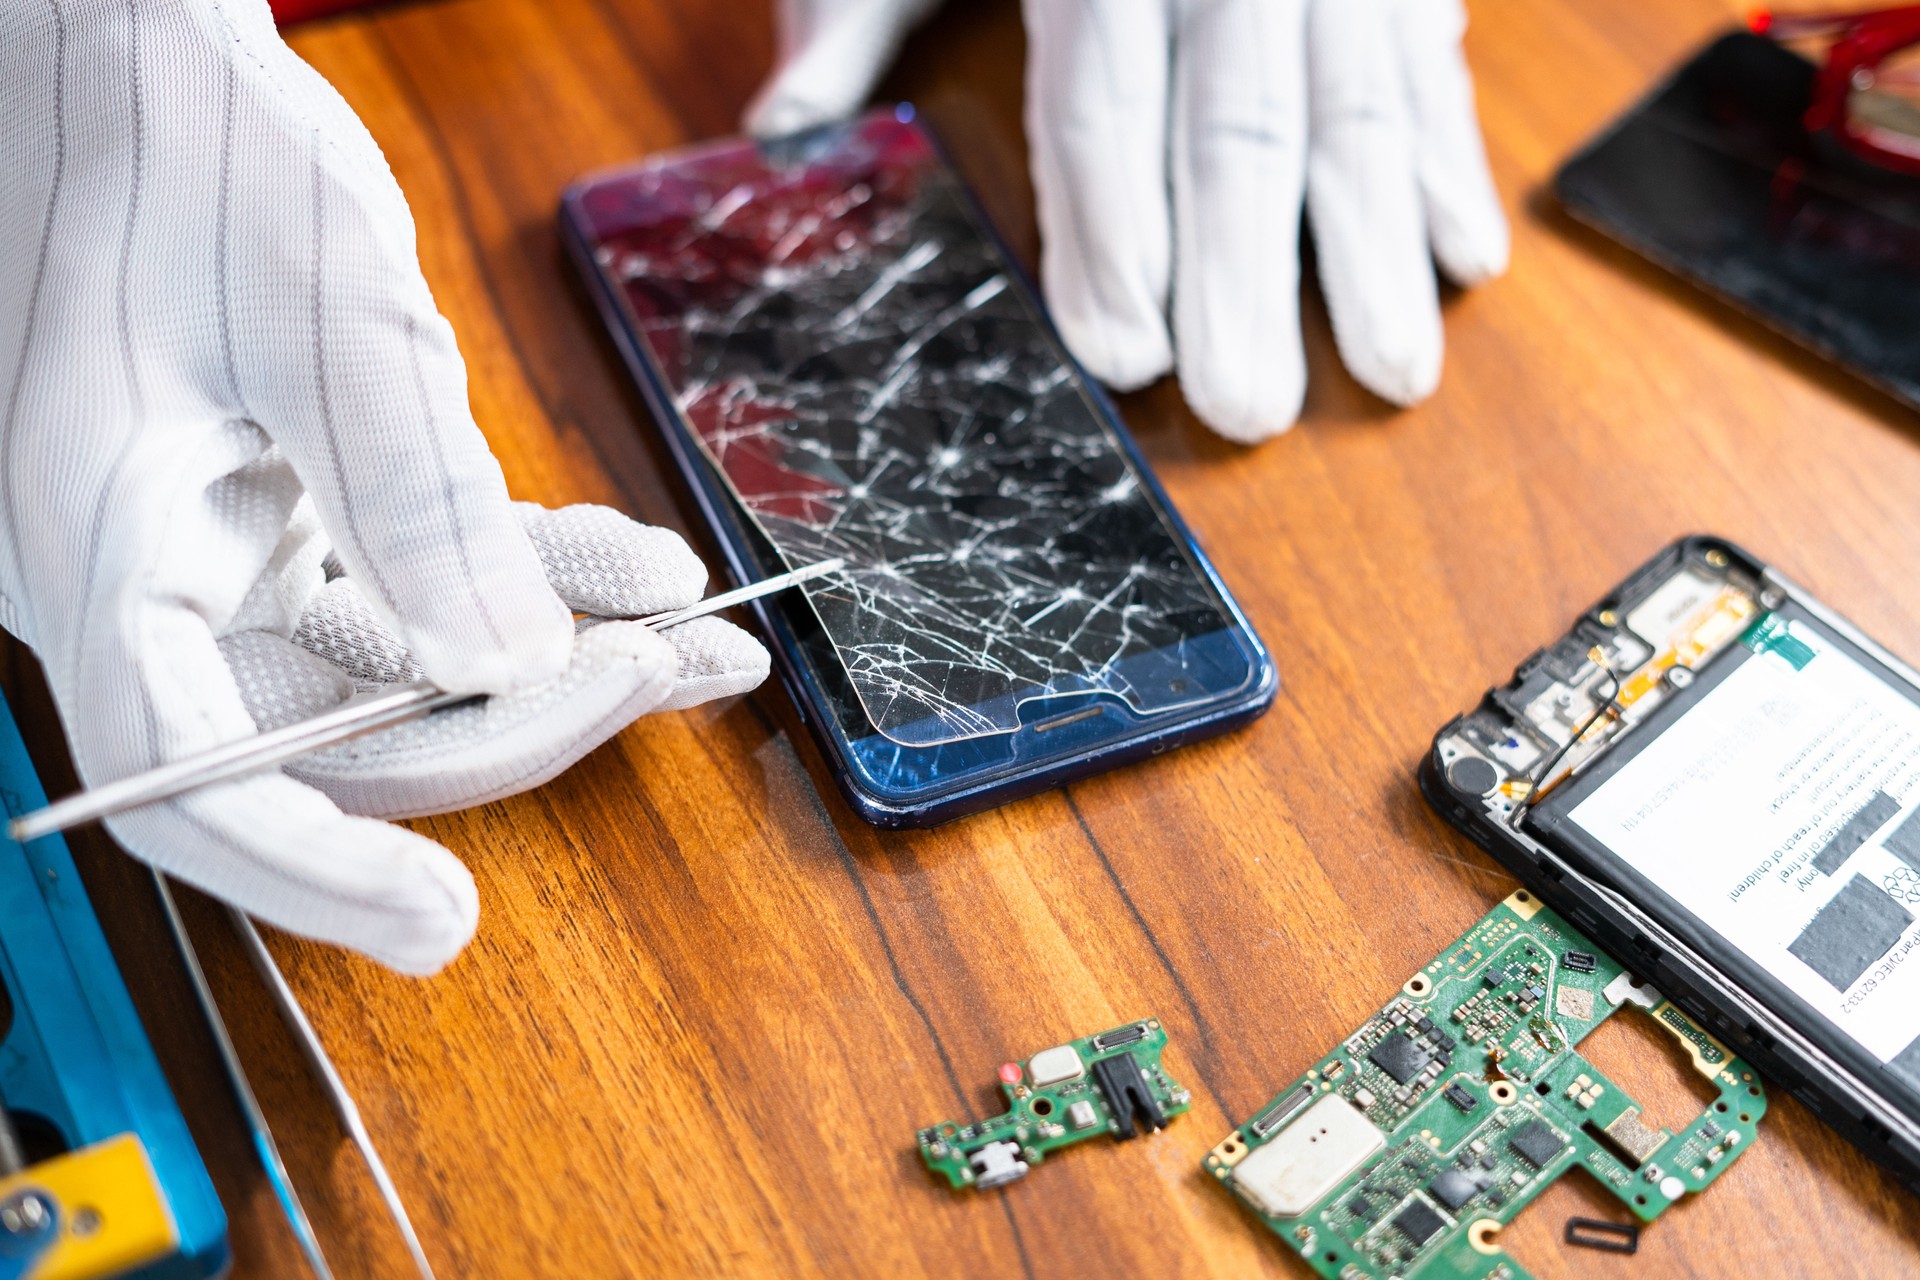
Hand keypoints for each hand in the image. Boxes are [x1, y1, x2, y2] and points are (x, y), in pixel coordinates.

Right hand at [0, 0, 766, 972]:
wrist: (145, 49)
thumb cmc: (187, 142)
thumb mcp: (325, 312)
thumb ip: (416, 497)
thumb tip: (505, 665)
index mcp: (99, 549)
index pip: (185, 776)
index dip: (311, 870)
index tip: (447, 922)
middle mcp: (155, 581)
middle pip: (336, 736)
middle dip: (517, 722)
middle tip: (663, 678)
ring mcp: (229, 558)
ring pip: (404, 674)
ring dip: (558, 660)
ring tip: (700, 643)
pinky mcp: (301, 519)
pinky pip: (428, 589)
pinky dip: (535, 579)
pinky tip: (640, 572)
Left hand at [748, 0, 1509, 440]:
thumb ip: (856, 9)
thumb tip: (783, 134)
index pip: (1102, 101)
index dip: (1113, 232)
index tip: (1122, 351)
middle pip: (1240, 121)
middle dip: (1247, 276)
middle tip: (1247, 410)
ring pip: (1358, 102)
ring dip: (1380, 250)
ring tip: (1394, 376)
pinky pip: (1432, 62)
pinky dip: (1453, 161)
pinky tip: (1469, 261)